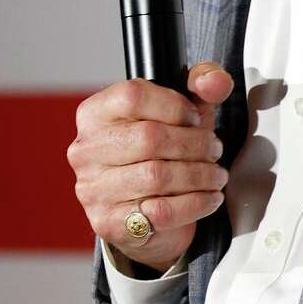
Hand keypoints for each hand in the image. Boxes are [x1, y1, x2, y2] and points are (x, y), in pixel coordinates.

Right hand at [69, 61, 235, 272]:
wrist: (143, 208)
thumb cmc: (160, 150)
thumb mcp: (182, 109)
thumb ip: (202, 83)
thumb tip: (214, 82)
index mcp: (95, 113)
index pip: (132, 96)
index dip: (174, 105)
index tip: (195, 117)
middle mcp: (86, 149)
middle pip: (150, 138)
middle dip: (194, 144)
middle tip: (214, 149)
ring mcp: (92, 188)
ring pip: (157, 176)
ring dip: (199, 175)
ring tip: (215, 174)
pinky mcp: (108, 222)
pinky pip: (160, 212)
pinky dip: (195, 203)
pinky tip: (209, 197)